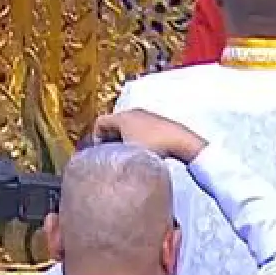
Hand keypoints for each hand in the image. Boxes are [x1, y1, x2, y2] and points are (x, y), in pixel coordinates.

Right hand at [91, 109, 206, 163]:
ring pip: (126, 126)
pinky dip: (135, 137)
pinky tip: (142, 151)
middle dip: (109, 138)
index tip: (99, 152)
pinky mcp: (156, 121)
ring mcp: (145, 115)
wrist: (180, 141)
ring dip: (123, 139)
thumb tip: (107, 162)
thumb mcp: (129, 153)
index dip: (95, 137)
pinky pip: (138, 128)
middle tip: (111, 154)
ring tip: (127, 154)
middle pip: (112, 124)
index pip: (99, 122)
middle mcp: (132, 112)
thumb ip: (114, 155)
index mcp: (122, 116)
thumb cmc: (154, 145)